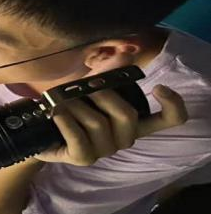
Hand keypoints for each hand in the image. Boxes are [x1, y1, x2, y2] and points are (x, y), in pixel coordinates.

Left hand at [36, 85, 187, 165]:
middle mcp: (124, 138)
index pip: (169, 120)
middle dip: (102, 95)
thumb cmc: (72, 106)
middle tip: (81, 87)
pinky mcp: (83, 158)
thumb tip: (127, 55)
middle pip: (127, 115)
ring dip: (76, 107)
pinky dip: (66, 122)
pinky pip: (78, 139)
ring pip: (98, 124)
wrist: (40, 127)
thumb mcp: (90, 85)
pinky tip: (56, 113)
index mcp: (134, 121)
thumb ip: (109, 71)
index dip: (173, 105)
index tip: (159, 87)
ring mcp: (104, 151)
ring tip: (60, 101)